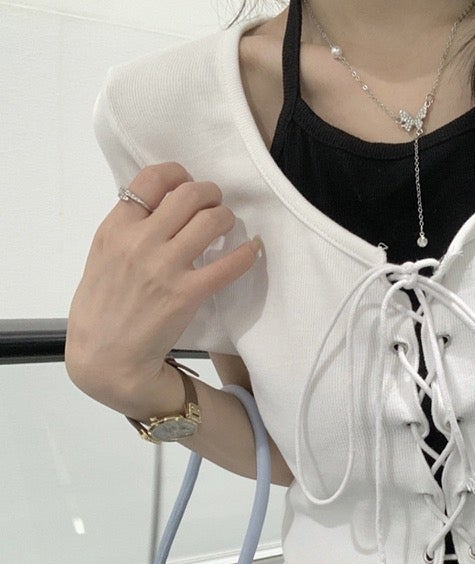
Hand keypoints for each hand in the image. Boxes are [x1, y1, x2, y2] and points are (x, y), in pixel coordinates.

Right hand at [65, 161, 261, 413]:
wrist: (106, 358)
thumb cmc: (101, 310)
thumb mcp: (102, 259)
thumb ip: (127, 232)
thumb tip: (157, 211)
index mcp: (115, 229)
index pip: (152, 179)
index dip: (178, 174)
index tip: (188, 183)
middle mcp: (140, 242)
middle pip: (189, 194)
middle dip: (210, 193)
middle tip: (215, 204)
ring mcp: (165, 267)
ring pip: (211, 220)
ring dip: (227, 218)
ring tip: (228, 226)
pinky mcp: (187, 294)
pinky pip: (229, 264)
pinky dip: (247, 253)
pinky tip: (253, 251)